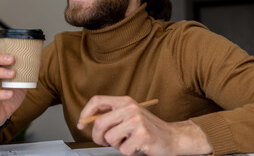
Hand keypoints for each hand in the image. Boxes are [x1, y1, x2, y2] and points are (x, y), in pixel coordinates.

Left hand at [78, 96, 212, 155]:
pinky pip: (122, 149)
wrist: (172, 137)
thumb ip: (112, 115)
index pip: (97, 101)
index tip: (81, 124)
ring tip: (128, 141)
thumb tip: (86, 121)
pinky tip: (137, 146)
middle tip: (106, 141)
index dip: (85, 113)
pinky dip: (128, 152)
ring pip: (110, 138)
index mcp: (125, 101)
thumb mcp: (130, 115)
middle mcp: (130, 108)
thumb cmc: (148, 128)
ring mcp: (137, 121)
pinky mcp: (142, 135)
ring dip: (116, 145)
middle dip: (98, 137)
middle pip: (99, 123)